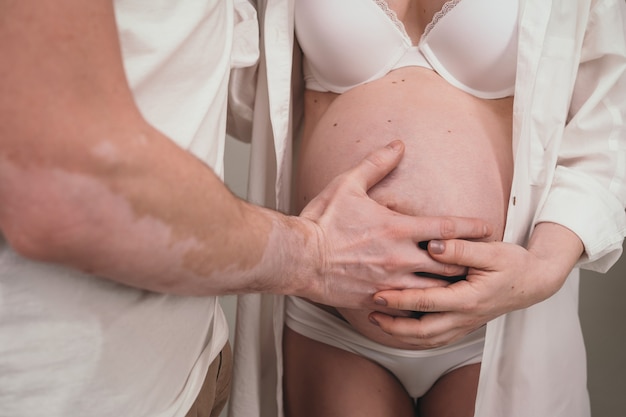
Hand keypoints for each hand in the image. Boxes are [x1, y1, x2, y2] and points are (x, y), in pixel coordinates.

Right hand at [296, 140, 493, 309]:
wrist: (299, 258)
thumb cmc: (322, 221)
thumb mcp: (348, 185)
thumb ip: (376, 164)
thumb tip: (397, 145)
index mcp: (398, 228)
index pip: (447, 227)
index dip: (471, 227)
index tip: (487, 228)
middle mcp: (400, 257)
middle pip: (449, 264)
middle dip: (467, 262)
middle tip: (480, 261)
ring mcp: (390, 281)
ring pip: (434, 290)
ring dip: (449, 286)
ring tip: (461, 285)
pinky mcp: (377, 299)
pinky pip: (408, 307)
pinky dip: (421, 305)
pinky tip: (428, 305)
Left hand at [369, 222, 583, 347]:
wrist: (534, 282)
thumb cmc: (513, 263)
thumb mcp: (492, 250)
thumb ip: (461, 248)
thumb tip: (434, 245)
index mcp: (469, 298)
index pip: (427, 302)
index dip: (400, 300)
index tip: (378, 294)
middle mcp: (466, 316)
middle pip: (423, 331)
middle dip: (394, 325)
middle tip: (372, 313)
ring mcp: (465, 324)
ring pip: (428, 339)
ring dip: (402, 334)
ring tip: (379, 321)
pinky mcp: (464, 325)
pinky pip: (436, 338)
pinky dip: (415, 337)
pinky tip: (400, 326)